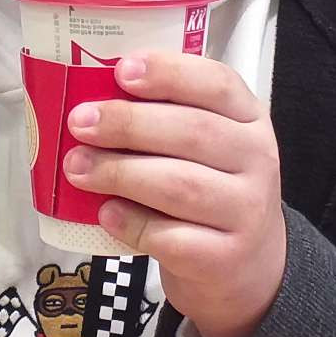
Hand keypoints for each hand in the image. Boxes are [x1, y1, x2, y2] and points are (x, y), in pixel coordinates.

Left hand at [63, 52, 286, 336]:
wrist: (246, 266)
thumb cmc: (210, 189)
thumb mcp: (206, 145)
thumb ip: (166, 117)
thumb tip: (95, 100)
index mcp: (249, 118)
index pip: (217, 84)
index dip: (169, 73)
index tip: (122, 71)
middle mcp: (257, 160)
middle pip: (193, 132)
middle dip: (129, 124)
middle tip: (79, 122)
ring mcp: (246, 211)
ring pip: (181, 185)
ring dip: (121, 173)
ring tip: (78, 168)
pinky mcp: (224, 258)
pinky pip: (171, 237)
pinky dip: (132, 223)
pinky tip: (106, 213)